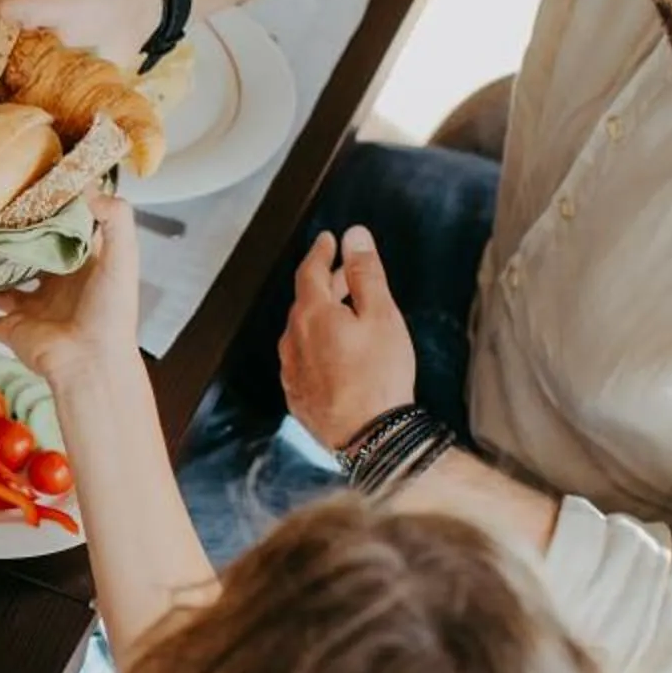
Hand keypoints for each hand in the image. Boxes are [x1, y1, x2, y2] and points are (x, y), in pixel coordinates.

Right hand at [0, 196, 140, 384]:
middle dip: (6, 240)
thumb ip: (115, 219)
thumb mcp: (122, 258)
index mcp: (82, 267)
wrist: (93, 364)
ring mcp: (31, 309)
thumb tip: (90, 186)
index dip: (46, 213)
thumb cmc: (111, 313)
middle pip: (25, 257)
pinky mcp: (13, 331)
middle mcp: (55, 286)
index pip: (61, 233)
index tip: (25, 189)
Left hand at [278, 226, 416, 449]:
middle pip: (305, 300)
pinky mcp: (296, 393)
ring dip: (320, 314)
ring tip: (344, 310)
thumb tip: (354, 237)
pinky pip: (302, 358)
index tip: (327, 240)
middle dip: (324, 282)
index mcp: (311, 315)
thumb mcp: (380, 315)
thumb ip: (365, 273)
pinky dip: (317, 344)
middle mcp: (292, 339)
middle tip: (343, 271)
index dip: (320, 252)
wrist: (369, 436)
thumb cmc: (378, 376)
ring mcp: (291, 369)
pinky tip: (334, 350)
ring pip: (302, 330)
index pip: (309, 271)